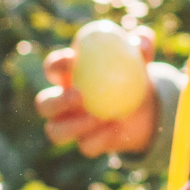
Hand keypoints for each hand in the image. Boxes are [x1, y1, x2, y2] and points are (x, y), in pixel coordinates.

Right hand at [37, 28, 158, 156]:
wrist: (145, 105)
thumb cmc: (133, 73)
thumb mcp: (141, 56)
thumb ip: (142, 43)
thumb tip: (140, 42)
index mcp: (68, 76)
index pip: (52, 68)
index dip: (56, 64)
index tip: (73, 60)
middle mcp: (62, 103)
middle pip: (44, 105)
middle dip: (56, 101)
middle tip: (79, 96)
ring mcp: (72, 126)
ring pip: (56, 132)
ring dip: (73, 126)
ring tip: (97, 117)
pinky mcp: (87, 144)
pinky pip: (86, 146)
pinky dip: (100, 139)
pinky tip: (116, 128)